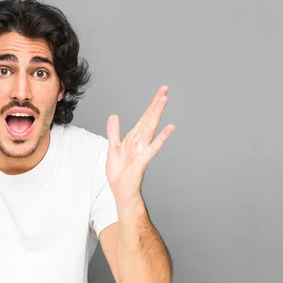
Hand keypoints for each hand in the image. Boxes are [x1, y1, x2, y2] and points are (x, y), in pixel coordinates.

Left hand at [106, 85, 174, 202]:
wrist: (122, 192)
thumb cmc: (120, 173)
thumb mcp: (113, 148)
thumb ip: (114, 132)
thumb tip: (114, 116)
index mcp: (133, 138)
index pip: (144, 117)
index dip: (151, 104)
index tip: (161, 91)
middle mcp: (140, 142)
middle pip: (149, 119)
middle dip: (156, 104)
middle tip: (165, 89)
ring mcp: (142, 151)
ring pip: (151, 129)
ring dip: (157, 114)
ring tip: (164, 100)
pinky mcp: (142, 161)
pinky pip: (152, 148)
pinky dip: (161, 138)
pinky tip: (170, 128)